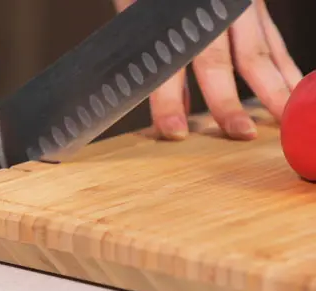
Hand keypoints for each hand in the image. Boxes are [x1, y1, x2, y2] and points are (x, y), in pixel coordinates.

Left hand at [112, 0, 302, 139]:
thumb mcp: (140, 14)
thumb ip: (158, 59)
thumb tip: (178, 108)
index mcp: (169, 15)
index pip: (166, 64)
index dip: (169, 100)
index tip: (174, 130)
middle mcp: (207, 9)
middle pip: (216, 60)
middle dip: (227, 100)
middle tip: (238, 132)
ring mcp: (235, 6)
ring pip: (256, 51)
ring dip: (271, 88)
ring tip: (282, 121)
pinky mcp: (254, 6)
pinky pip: (273, 41)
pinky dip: (286, 68)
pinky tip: (296, 91)